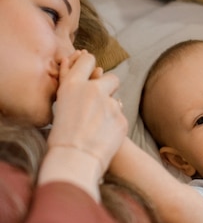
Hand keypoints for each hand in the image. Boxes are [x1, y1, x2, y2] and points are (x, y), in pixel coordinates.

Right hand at [46, 50, 127, 176]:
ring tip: (98, 128)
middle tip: (101, 102)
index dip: (90, 65)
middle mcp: (93, 90)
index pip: (87, 61)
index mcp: (73, 85)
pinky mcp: (122, 118)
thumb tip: (75, 66)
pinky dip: (114, 126)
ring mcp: (110, 104)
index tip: (92, 71)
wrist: (74, 161)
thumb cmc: (61, 137)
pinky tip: (104, 137)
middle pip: (111, 78)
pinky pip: (120, 118)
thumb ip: (71, 89)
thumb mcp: (60, 106)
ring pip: (116, 101)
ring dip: (110, 110)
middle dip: (109, 88)